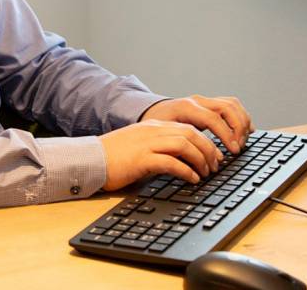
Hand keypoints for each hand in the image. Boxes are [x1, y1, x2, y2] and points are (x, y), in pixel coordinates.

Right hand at [98, 120, 222, 190]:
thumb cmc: (114, 156)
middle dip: (208, 150)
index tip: (214, 155)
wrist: (90, 159)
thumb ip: (159, 147)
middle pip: (191, 134)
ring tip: (206, 173)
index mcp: (154, 126)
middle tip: (215, 166)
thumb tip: (181, 160)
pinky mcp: (142, 159)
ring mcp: (147, 144)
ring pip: (185, 145)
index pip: (188, 127)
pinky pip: (171, 162)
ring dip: (200, 160)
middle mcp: (153, 131)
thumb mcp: (140, 145)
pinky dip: (186, 171)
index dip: (205, 141)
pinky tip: (191, 179)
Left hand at [140, 95, 253, 153]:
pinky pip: (232, 105)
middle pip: (227, 108)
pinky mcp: (210, 103)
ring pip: (232, 104)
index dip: (226, 135)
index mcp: (186, 108)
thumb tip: (205, 162)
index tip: (234, 150)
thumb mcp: (166, 138)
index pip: (213, 118)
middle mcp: (197, 101)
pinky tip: (247, 130)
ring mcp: (205, 100)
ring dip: (242, 122)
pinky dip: (241, 116)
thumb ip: (185, 148)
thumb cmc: (158, 128)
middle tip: (238, 147)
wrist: (153, 114)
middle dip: (238, 128)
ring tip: (242, 141)